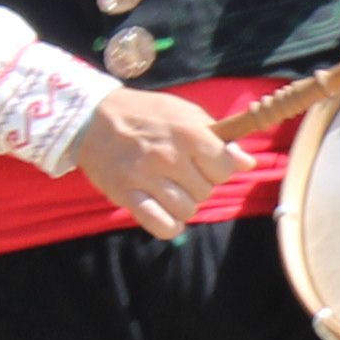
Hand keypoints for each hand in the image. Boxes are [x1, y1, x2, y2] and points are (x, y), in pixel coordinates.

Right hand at [64, 86, 245, 239]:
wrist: (92, 118)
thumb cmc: (145, 114)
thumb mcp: (184, 113)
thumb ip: (217, 138)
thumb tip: (247, 163)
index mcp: (187, 132)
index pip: (224, 168)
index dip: (219, 168)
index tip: (206, 162)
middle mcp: (168, 156)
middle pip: (206, 191)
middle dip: (199, 184)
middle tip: (180, 171)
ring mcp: (146, 177)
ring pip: (187, 210)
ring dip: (182, 203)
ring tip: (168, 187)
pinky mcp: (126, 195)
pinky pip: (162, 226)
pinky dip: (168, 225)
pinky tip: (163, 210)